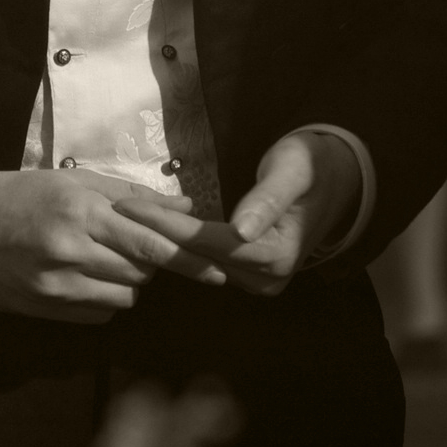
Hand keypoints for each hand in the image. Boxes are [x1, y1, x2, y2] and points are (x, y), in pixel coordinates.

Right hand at [0, 167, 226, 324]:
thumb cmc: (22, 195)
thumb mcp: (73, 182)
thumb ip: (130, 195)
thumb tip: (186, 207)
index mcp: (81, 211)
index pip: (149, 241)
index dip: (187, 260)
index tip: (219, 271)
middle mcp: (71, 250)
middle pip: (141, 270)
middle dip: (148, 260)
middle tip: (130, 243)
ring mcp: (58, 285)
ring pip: (124, 295)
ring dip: (126, 279)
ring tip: (101, 257)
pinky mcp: (47, 309)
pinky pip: (100, 312)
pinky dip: (104, 297)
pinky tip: (83, 277)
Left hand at [111, 130, 361, 297]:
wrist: (334, 178)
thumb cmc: (311, 166)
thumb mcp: (292, 171)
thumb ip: (268, 199)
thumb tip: (242, 230)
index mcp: (276, 255)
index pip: (208, 242)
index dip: (165, 226)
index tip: (126, 206)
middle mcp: (266, 278)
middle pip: (198, 257)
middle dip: (153, 235)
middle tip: (111, 213)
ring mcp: (257, 281)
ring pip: (199, 263)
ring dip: (161, 242)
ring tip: (122, 221)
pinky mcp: (249, 273)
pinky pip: (207, 261)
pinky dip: (179, 245)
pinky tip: (151, 230)